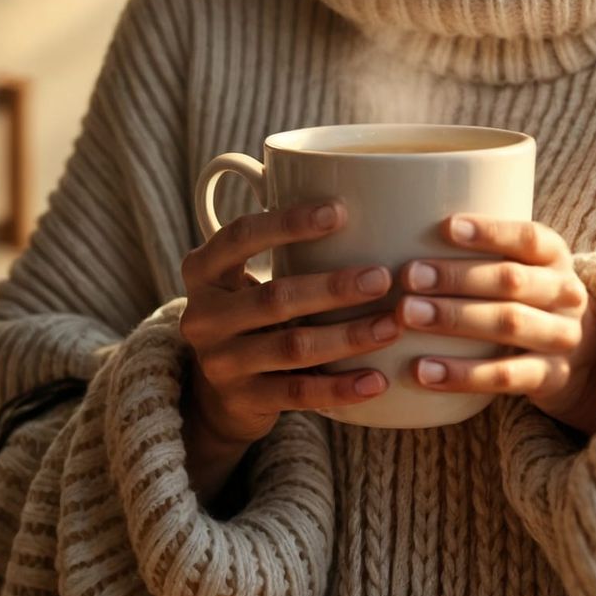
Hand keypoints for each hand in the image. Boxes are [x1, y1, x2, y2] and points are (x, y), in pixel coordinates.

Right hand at [179, 198, 405, 445]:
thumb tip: (366, 195)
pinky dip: (340, 387)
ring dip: (348, 336)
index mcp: (203, 268)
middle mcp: (203, 315)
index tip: (340, 211)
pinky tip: (377, 379)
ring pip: (292, 347)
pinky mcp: (242, 401)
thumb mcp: (247, 273)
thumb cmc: (254, 309)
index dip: (288, 223)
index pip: (241, 236)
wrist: (219, 390)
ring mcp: (219, 362)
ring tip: (392, 325)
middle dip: (334, 287)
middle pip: (274, 297)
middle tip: (383, 277)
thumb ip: (284, 244)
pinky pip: (298, 393)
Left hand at [390, 214, 595, 434]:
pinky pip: (506, 376)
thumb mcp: (522, 266)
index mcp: (555, 256)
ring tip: (408, 315)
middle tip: (409, 276)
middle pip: (511, 280)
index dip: (489, 231)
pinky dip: (463, 374)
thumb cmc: (527, 296)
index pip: (527, 237)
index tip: (446, 226)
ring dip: (455, 319)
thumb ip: (481, 251)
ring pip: (509, 324)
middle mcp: (565, 293)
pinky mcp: (551, 377)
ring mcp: (562, 337)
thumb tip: (401, 229)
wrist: (582, 354)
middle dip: (457, 277)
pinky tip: (424, 370)